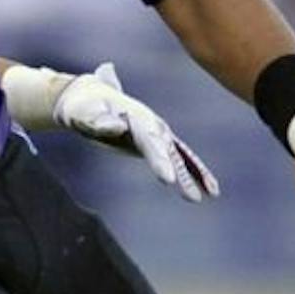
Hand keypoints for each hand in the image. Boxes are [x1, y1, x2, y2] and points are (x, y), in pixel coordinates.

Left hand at [53, 63, 218, 203]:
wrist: (88, 97)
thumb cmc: (83, 107)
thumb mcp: (84, 113)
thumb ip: (98, 120)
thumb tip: (117, 126)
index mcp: (136, 117)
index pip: (149, 141)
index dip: (159, 159)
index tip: (168, 179)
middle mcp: (152, 124)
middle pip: (168, 151)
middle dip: (180, 173)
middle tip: (191, 196)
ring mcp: (157, 132)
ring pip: (180, 155)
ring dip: (194, 175)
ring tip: (211, 194)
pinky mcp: (158, 141)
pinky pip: (181, 157)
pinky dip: (195, 171)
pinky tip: (209, 188)